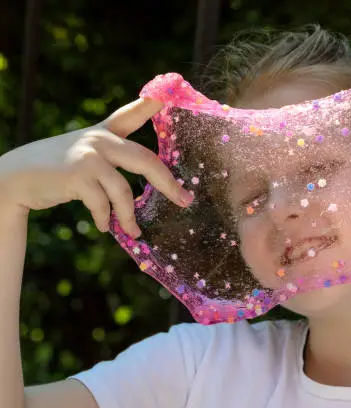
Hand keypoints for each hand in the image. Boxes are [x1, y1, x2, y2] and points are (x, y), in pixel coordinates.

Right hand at [0, 98, 192, 236]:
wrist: (15, 177)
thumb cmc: (56, 169)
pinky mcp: (77, 176)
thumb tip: (148, 182)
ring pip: (124, 191)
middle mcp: (99, 140)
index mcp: (104, 133)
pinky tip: (105, 226)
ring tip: (135, 231)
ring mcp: (88, 156)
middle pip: (145, 160)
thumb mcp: (84, 154)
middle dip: (168, 183)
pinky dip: (105, 218)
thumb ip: (111, 159)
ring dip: (129, 216)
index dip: (152, 104)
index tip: (170, 93)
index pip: (131, 114)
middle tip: (184, 201)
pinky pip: (102, 203)